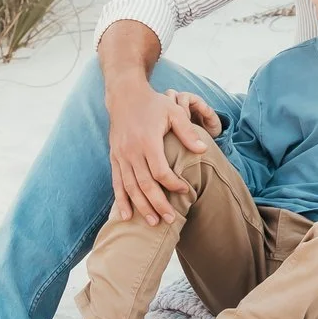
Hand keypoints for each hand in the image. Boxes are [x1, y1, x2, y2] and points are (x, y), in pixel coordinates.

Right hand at [106, 86, 222, 223]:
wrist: (124, 95)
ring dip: (141, 207)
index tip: (185, 190)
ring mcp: (121, 156)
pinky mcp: (114, 158)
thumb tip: (203, 150)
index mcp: (147, 141)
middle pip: (145, 185)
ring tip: (153, 223)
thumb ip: (187, 132)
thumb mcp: (173, 112)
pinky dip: (121, 200)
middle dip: (158, 204)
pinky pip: (117, 182)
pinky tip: (126, 215)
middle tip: (170, 219)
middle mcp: (131, 151)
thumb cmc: (153, 104)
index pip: (160, 171)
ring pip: (130, 187)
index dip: (173, 184)